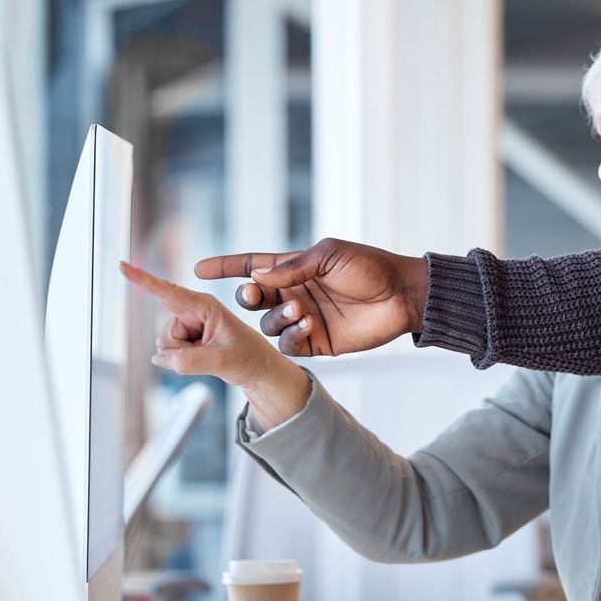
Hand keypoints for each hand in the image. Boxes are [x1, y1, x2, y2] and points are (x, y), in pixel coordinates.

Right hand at [118, 262, 310, 428]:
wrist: (260, 370)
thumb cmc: (249, 358)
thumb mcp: (222, 361)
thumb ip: (188, 361)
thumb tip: (159, 358)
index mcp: (205, 306)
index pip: (167, 291)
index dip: (143, 279)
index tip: (122, 265)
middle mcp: (194, 311)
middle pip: (165, 334)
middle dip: (181, 351)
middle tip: (211, 354)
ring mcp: (189, 324)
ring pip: (166, 346)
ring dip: (184, 357)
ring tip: (211, 356)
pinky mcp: (187, 337)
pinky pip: (171, 353)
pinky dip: (184, 361)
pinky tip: (204, 358)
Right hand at [194, 238, 426, 357]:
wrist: (402, 295)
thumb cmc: (370, 267)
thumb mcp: (329, 256)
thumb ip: (292, 267)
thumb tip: (255, 275)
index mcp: (294, 268)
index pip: (251, 266)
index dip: (225, 266)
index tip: (198, 268)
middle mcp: (294, 293)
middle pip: (253, 298)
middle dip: (247, 296)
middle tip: (255, 293)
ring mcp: (303, 319)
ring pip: (268, 324)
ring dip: (278, 317)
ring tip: (302, 310)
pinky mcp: (316, 342)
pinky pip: (289, 345)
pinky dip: (292, 336)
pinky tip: (309, 326)